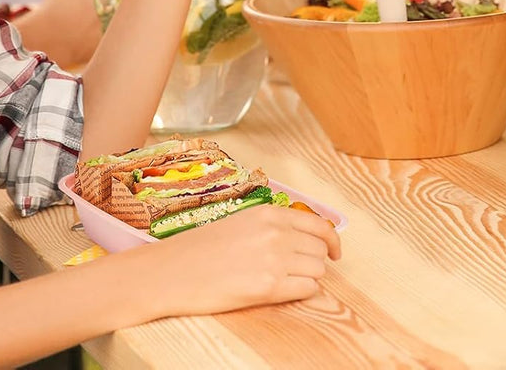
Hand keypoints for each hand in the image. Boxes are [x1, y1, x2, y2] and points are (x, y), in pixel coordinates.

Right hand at [144, 204, 341, 317]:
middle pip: (320, 249)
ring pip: (317, 270)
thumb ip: (273, 226)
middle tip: (299, 271)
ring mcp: (275, 259)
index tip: (334, 252)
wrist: (171, 272)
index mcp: (270, 214)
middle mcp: (277, 233)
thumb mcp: (242, 222)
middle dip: (316, 261)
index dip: (332, 241)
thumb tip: (302, 238)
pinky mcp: (268, 287)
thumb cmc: (202, 250)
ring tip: (285, 282)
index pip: (320, 225)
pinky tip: (282, 292)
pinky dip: (301, 293)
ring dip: (308, 277)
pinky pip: (307, 289)